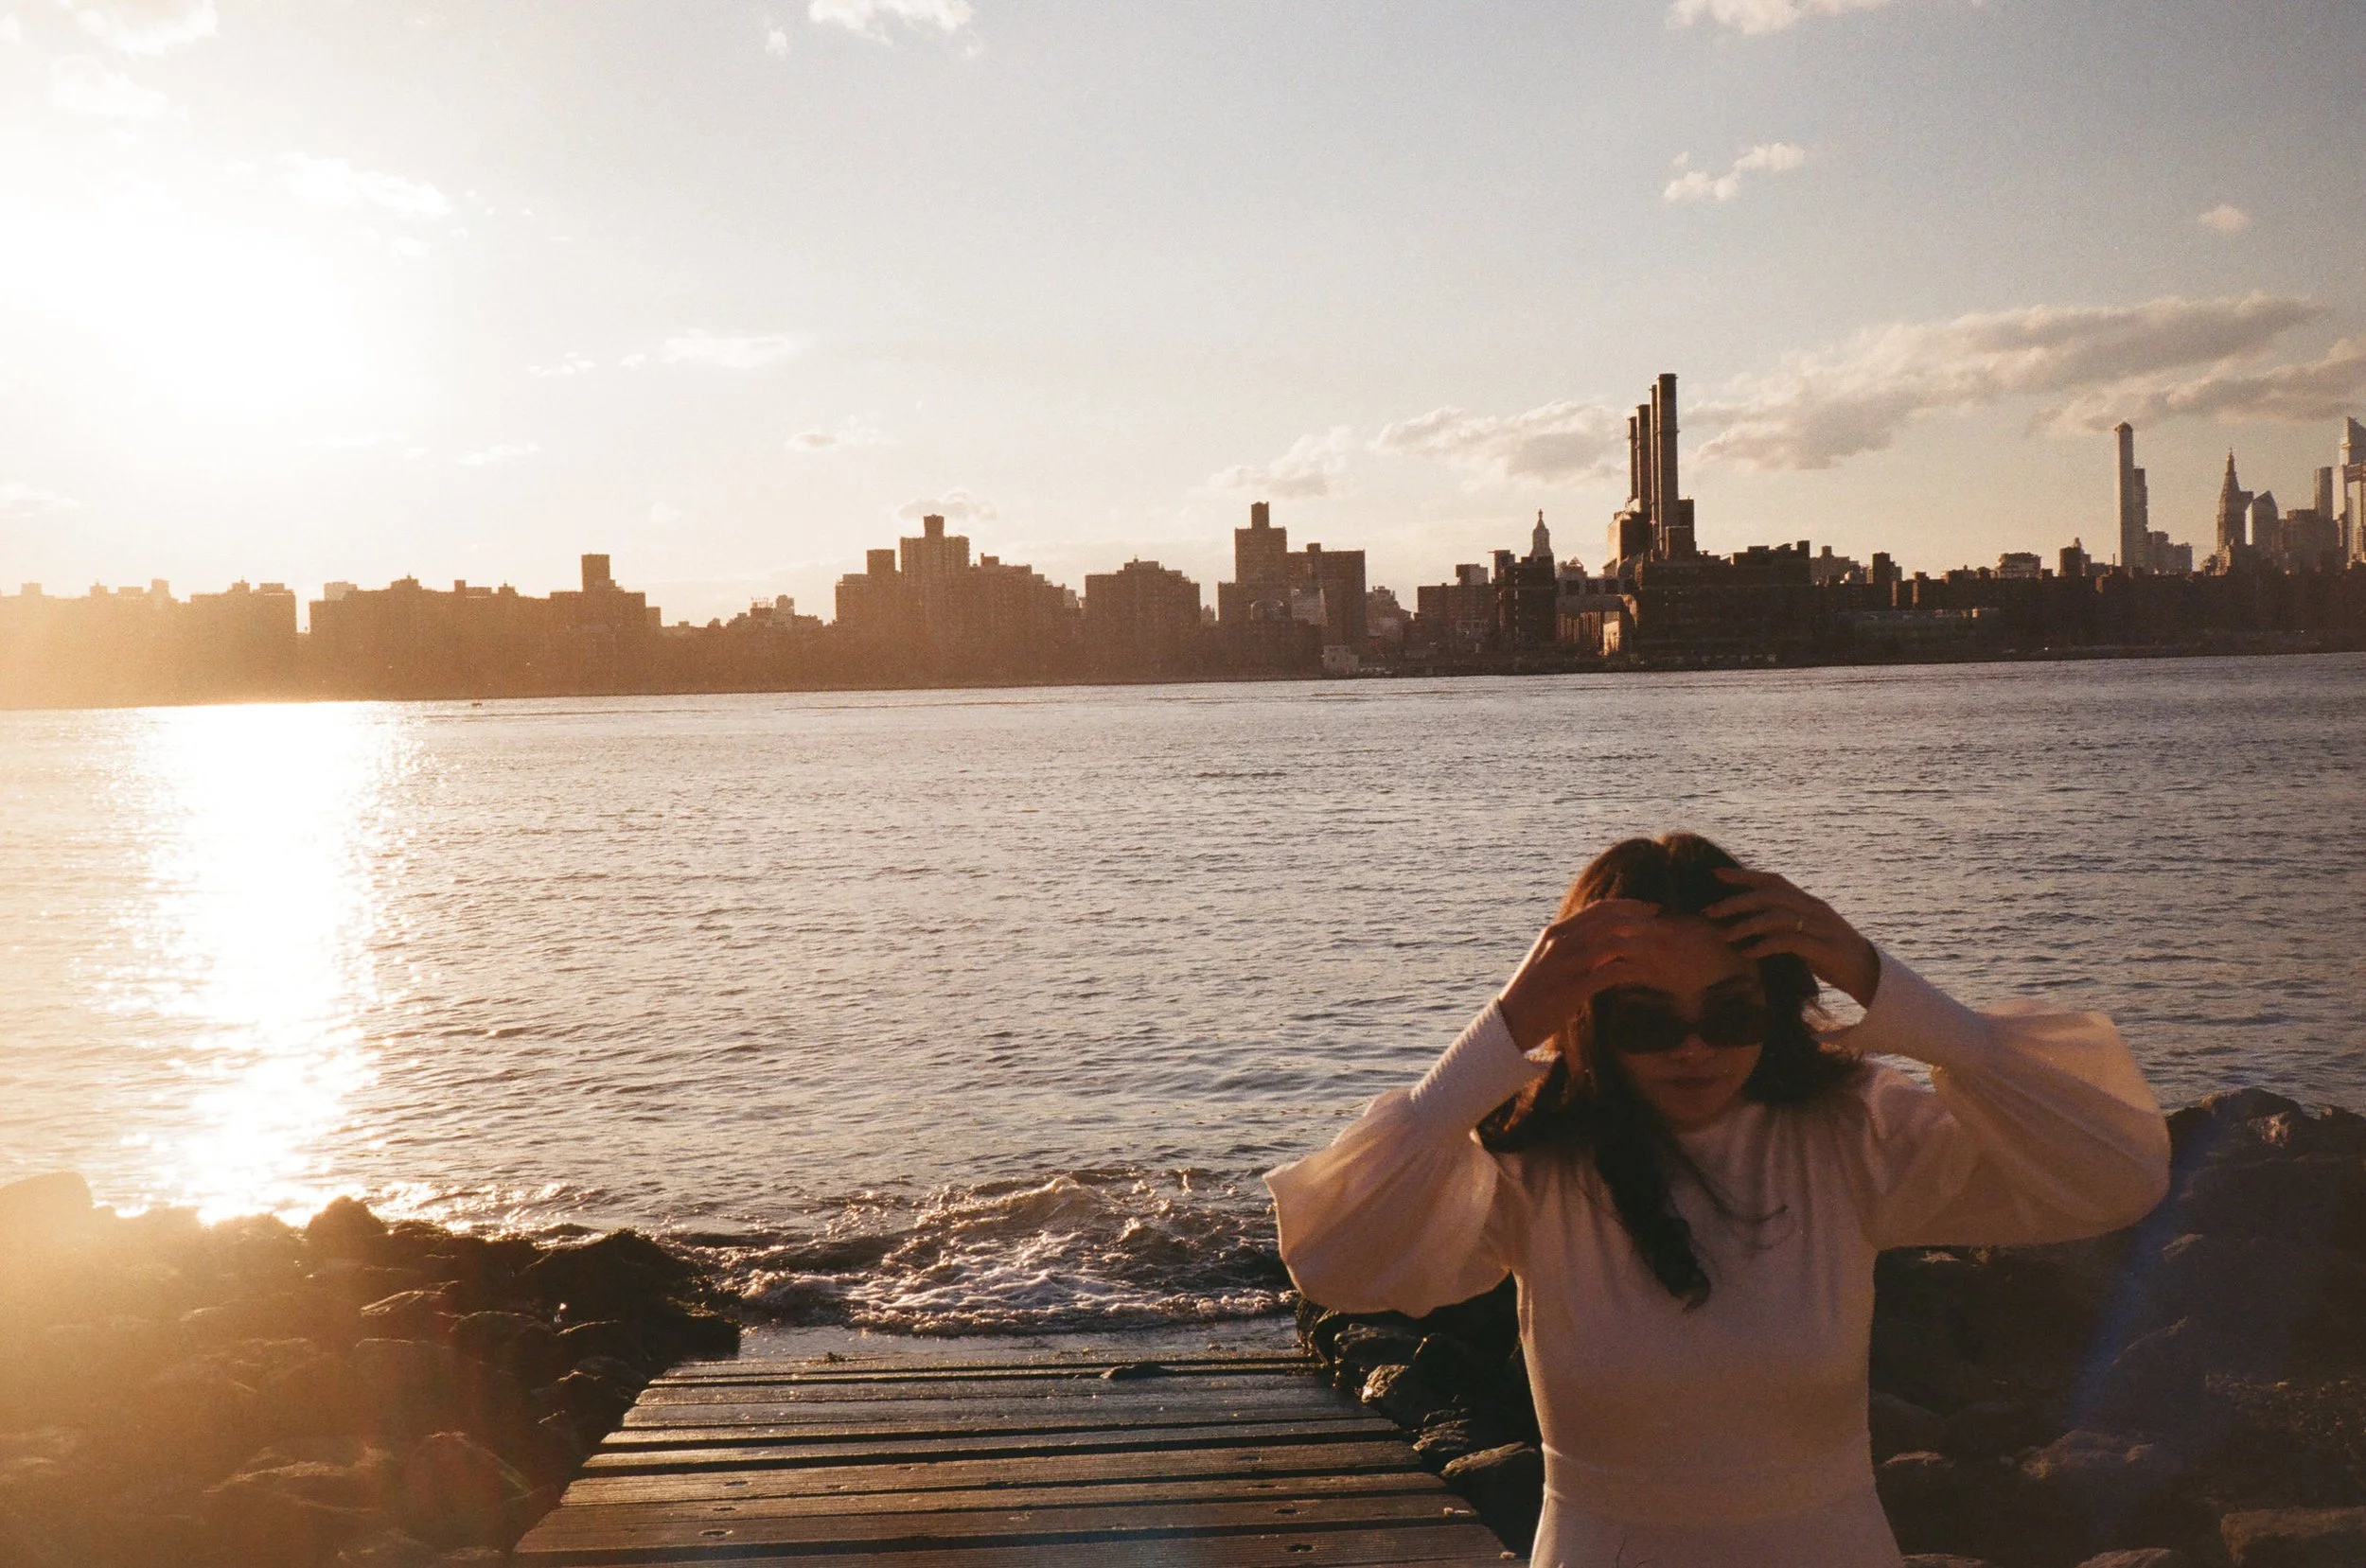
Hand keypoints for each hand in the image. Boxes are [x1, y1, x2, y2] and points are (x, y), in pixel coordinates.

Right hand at [1497, 898, 1668, 1052]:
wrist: (1509, 1022)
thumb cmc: (1533, 993)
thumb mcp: (1550, 960)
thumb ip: (1573, 946)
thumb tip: (1606, 941)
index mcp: (1555, 932)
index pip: (1599, 909)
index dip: (1630, 906)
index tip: (1652, 909)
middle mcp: (1560, 943)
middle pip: (1611, 921)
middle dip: (1644, 922)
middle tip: (1667, 928)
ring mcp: (1566, 965)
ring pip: (1615, 943)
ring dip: (1644, 944)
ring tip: (1664, 950)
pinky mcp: (1572, 989)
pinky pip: (1611, 972)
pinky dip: (1633, 970)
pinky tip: (1647, 975)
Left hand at [1706, 867, 1880, 1006]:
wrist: (1869, 976)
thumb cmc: (1831, 956)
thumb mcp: (1805, 934)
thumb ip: (1783, 925)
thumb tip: (1748, 923)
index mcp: (1809, 902)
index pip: (1774, 881)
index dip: (1745, 875)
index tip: (1716, 874)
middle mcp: (1815, 909)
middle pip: (1770, 895)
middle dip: (1736, 901)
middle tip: (1709, 911)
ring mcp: (1822, 927)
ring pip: (1777, 916)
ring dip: (1746, 925)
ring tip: (1724, 936)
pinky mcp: (1825, 949)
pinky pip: (1790, 941)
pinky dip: (1765, 945)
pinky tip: (1748, 953)